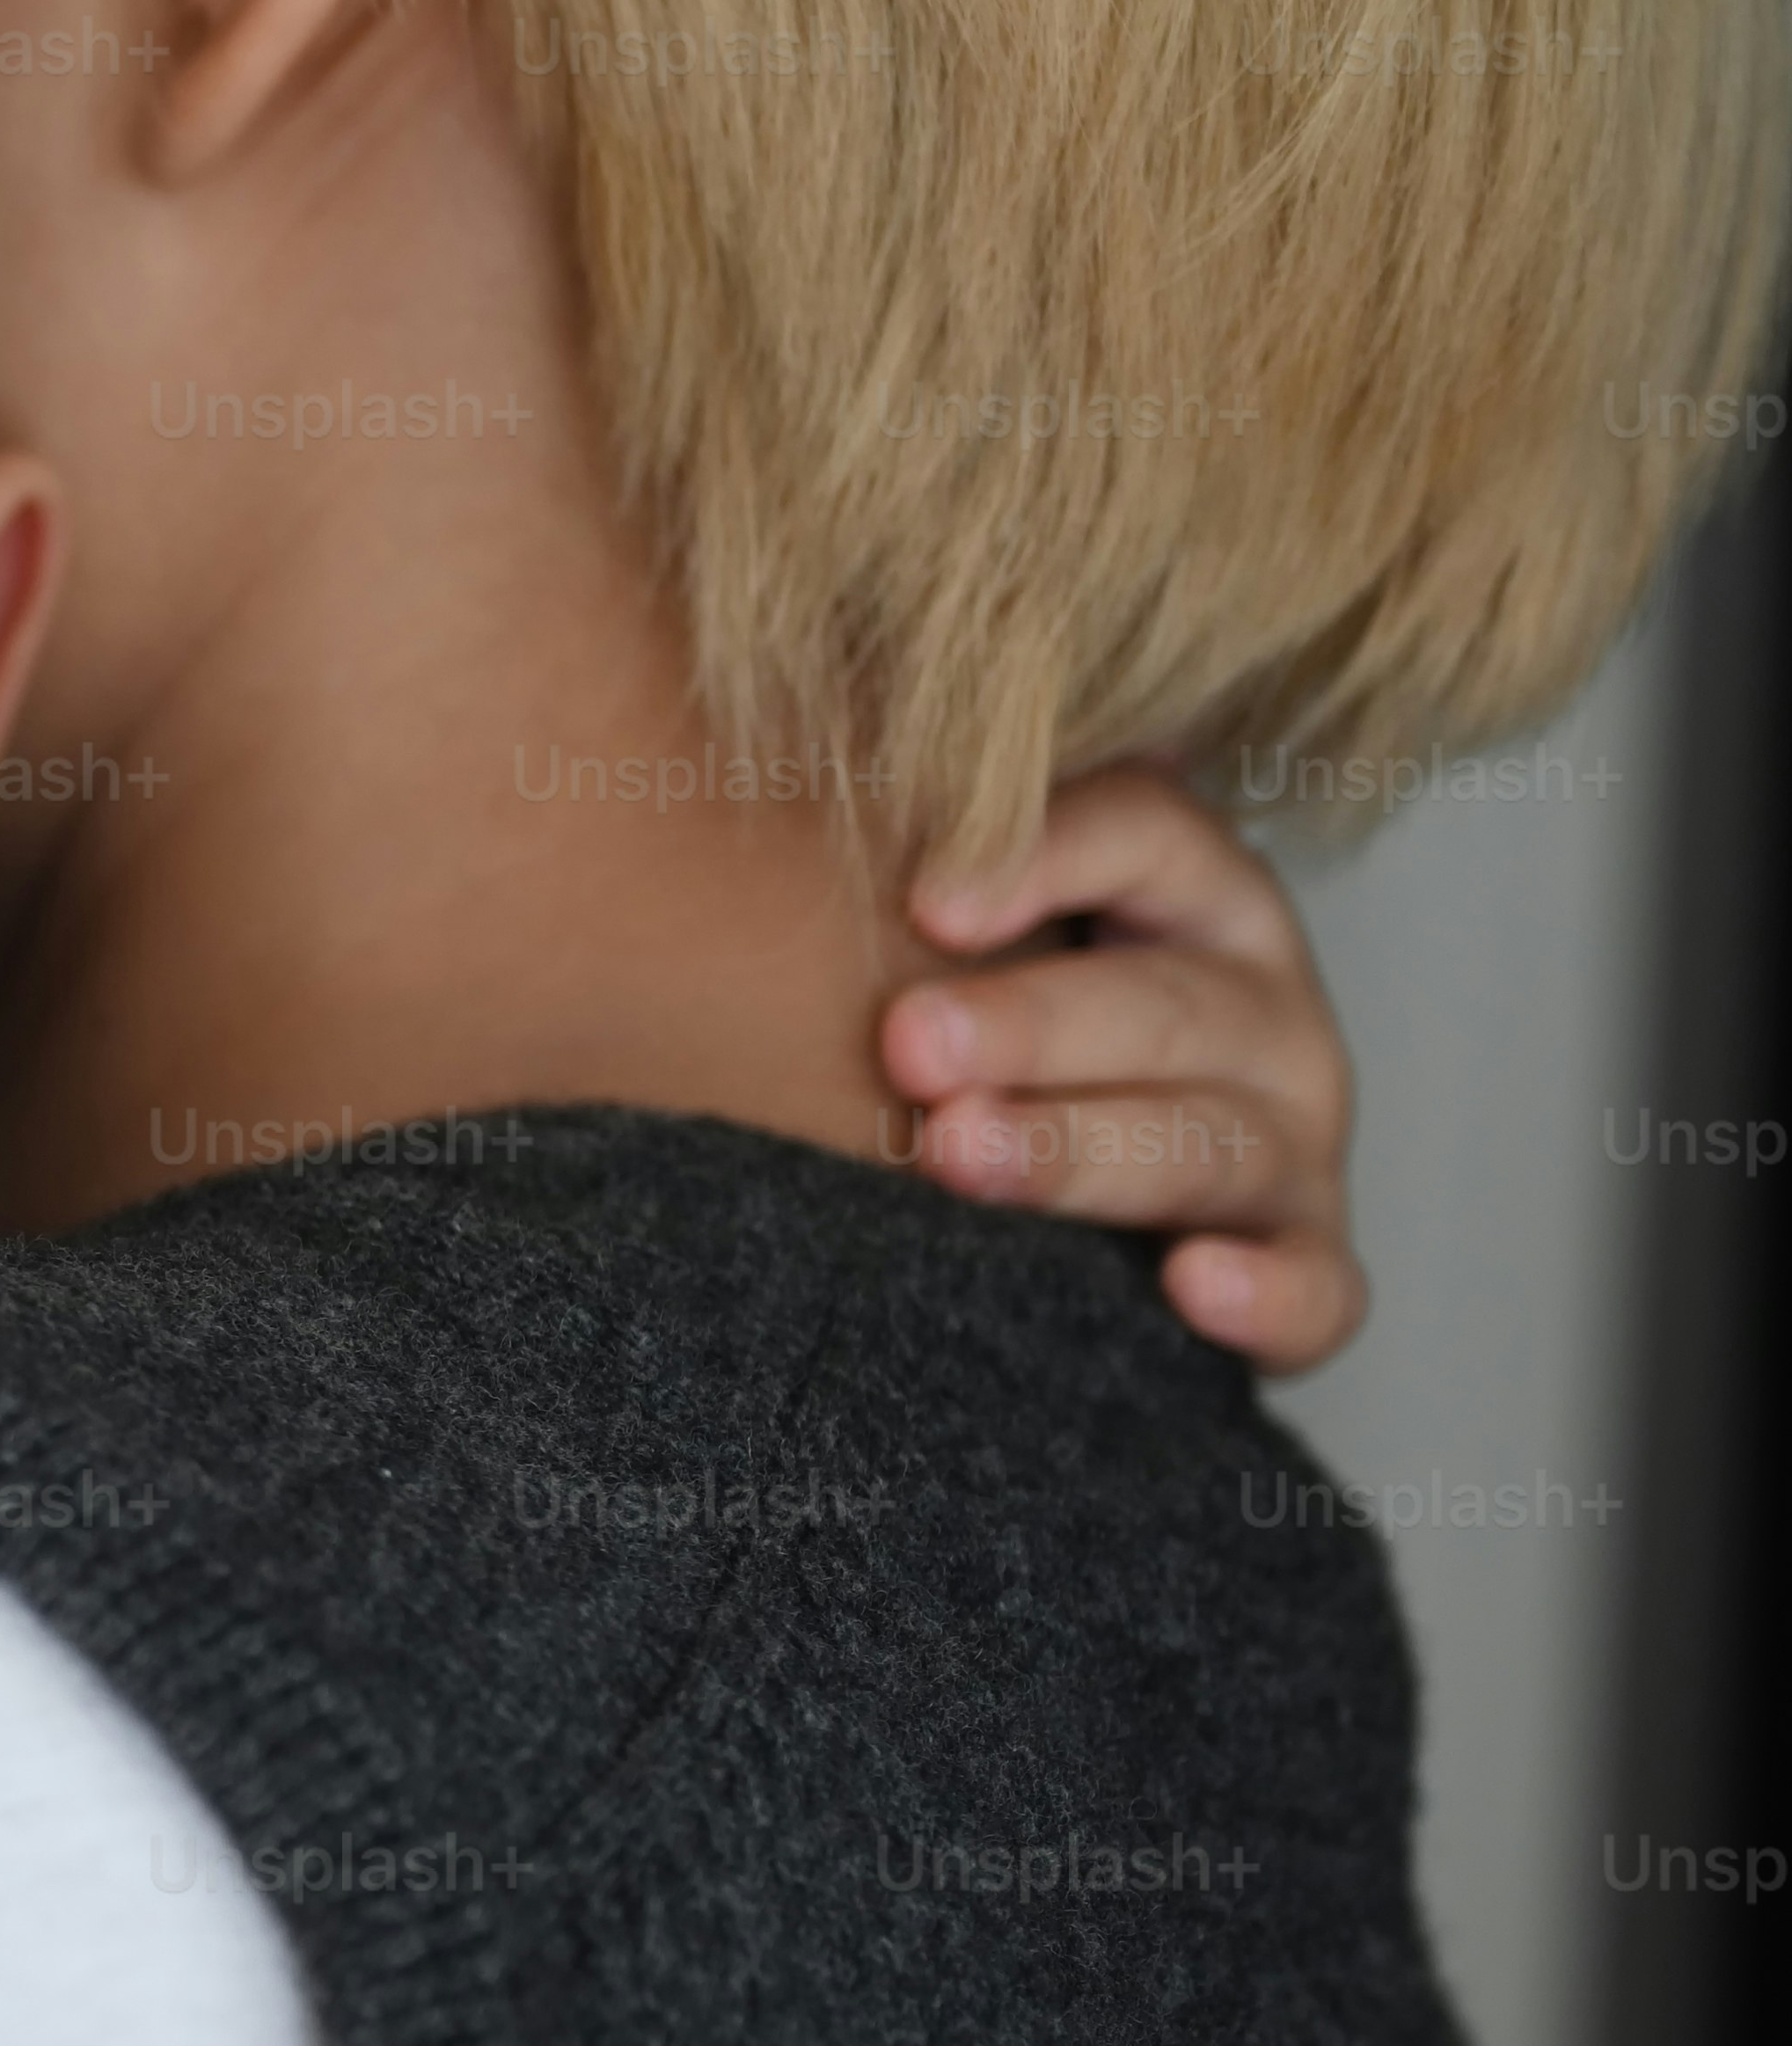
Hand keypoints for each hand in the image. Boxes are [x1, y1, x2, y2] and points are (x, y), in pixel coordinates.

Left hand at [886, 761, 1360, 1369]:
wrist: (1030, 1174)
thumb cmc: (967, 1018)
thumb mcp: (942, 928)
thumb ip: (889, 859)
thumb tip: (732, 751)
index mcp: (1189, 893)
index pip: (1143, 831)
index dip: (1044, 853)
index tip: (924, 901)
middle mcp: (1259, 1010)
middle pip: (1165, 1003)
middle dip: (1034, 1024)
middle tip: (908, 1042)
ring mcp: (1289, 1141)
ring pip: (1213, 1143)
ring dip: (1084, 1151)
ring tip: (958, 1153)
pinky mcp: (1304, 1266)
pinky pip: (1314, 1291)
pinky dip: (1267, 1294)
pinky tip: (1192, 1288)